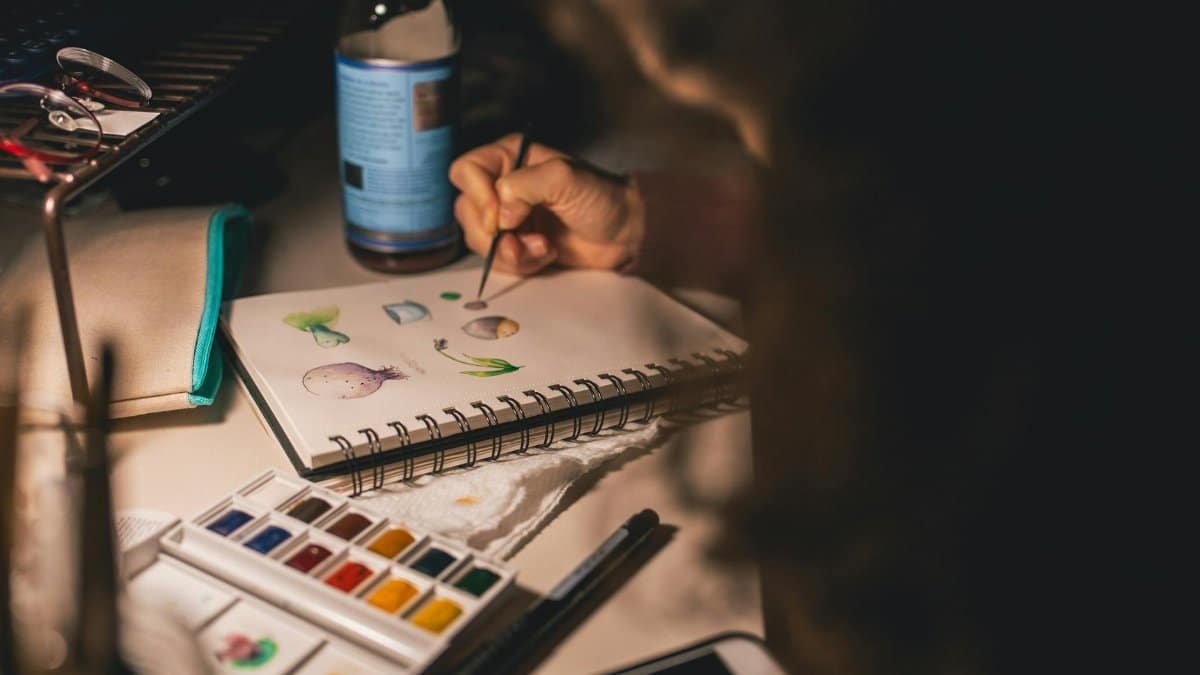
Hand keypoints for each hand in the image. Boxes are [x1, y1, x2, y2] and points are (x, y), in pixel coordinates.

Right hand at [449, 134, 644, 274]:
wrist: (625, 235)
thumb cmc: (601, 198)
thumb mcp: (566, 178)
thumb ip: (526, 185)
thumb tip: (501, 214)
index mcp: (510, 157)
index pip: (466, 170)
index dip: (477, 195)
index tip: (500, 215)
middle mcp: (503, 185)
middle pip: (466, 209)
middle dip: (493, 232)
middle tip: (520, 238)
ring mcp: (508, 218)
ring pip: (479, 239)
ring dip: (509, 251)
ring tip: (543, 247)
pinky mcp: (517, 245)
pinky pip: (497, 260)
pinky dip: (521, 263)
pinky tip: (547, 254)